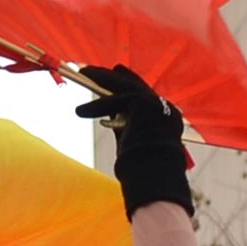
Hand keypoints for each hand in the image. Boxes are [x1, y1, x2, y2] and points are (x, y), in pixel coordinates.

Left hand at [76, 64, 193, 216]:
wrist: (153, 175)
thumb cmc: (143, 168)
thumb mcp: (131, 140)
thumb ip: (124, 125)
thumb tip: (110, 118)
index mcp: (166, 116)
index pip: (143, 94)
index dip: (125, 84)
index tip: (110, 77)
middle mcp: (165, 107)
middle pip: (135, 84)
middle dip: (112, 76)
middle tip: (93, 70)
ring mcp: (157, 104)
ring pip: (125, 85)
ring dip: (102, 78)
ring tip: (83, 73)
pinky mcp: (145, 105)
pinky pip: (118, 100)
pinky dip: (98, 106)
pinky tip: (80, 111)